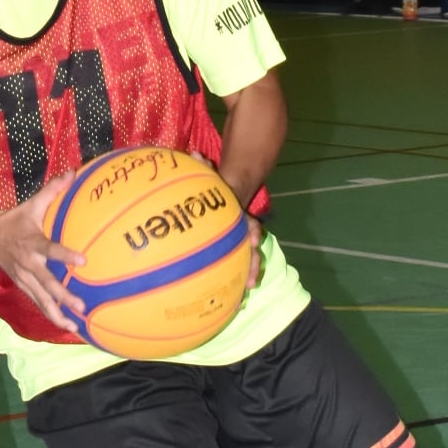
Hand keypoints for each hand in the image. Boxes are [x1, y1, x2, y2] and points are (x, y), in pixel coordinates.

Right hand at [0, 176, 86, 333]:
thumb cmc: (14, 220)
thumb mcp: (31, 204)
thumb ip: (53, 190)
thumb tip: (74, 172)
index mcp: (31, 243)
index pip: (50, 250)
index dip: (65, 256)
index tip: (82, 261)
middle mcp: (28, 264)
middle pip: (46, 283)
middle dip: (62, 296)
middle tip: (80, 305)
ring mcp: (24, 278)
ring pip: (40, 300)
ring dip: (57, 314)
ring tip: (73, 328)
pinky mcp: (23, 287)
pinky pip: (38, 303)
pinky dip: (51, 316)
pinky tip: (67, 327)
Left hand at [191, 151, 264, 290]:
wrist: (233, 190)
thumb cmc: (217, 188)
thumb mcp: (213, 178)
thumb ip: (206, 169)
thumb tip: (194, 155)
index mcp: (237, 214)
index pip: (249, 223)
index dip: (251, 231)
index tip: (253, 241)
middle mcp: (242, 228)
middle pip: (251, 247)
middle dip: (253, 262)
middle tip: (252, 281)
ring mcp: (239, 237)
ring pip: (247, 256)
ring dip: (248, 272)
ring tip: (247, 290)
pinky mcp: (232, 245)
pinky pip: (235, 260)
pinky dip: (235, 274)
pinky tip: (233, 291)